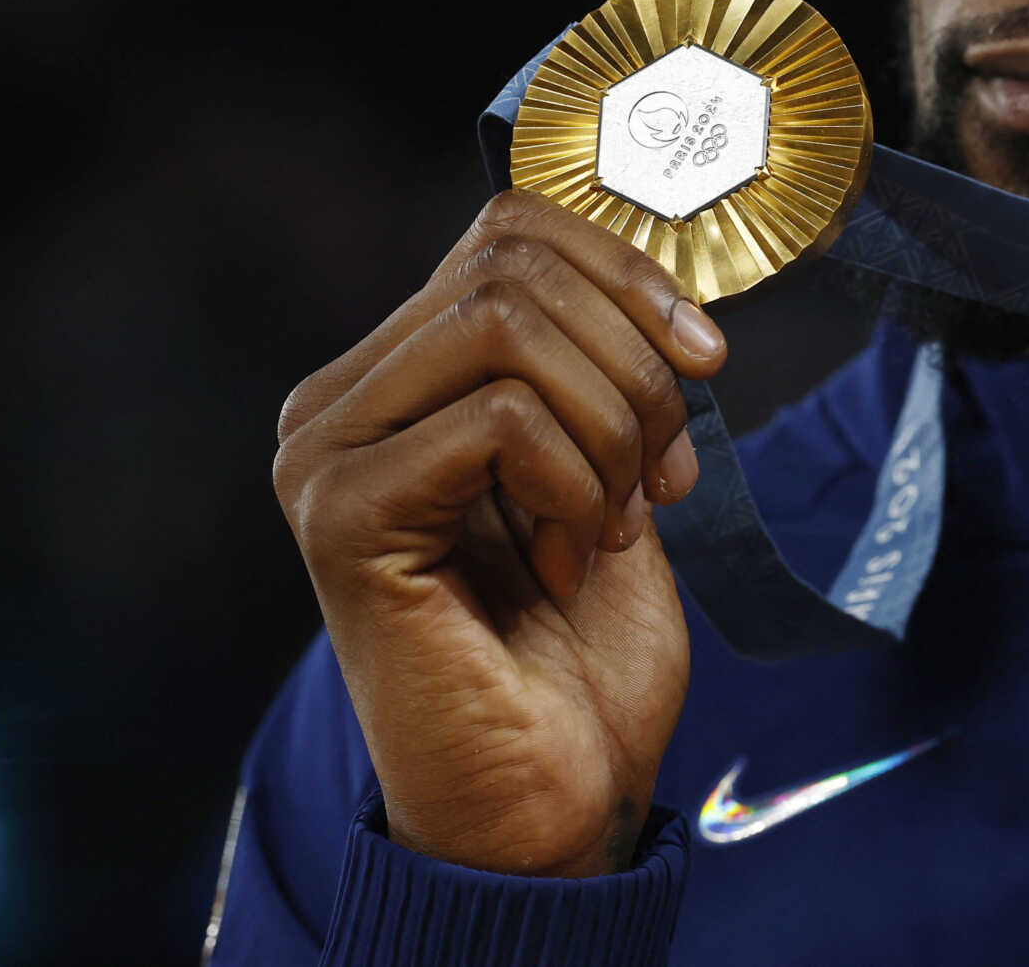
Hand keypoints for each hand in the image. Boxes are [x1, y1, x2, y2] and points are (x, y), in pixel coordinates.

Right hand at [272, 191, 723, 876]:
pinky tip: (569, 562)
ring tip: (613, 524)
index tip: (702, 362)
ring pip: (506, 324)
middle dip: (633, 361)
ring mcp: (326, 456)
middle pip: (514, 266)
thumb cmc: (581, 649)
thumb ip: (600, 361)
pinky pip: (497, 417)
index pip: (509, 229)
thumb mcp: (609, 465)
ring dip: (609, 425)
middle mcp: (337, 403)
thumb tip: (653, 267)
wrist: (555, 798)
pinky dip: (573, 480)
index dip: (628, 271)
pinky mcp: (342, 514)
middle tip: (659, 476)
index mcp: (398, 375)